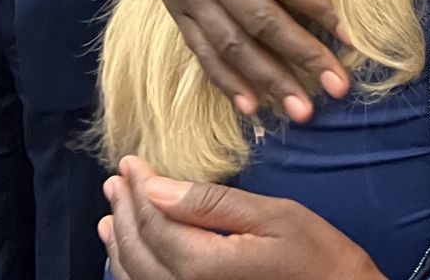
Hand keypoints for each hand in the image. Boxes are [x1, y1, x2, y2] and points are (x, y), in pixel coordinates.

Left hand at [100, 156, 384, 279]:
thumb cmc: (316, 257)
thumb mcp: (273, 217)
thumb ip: (211, 204)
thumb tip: (156, 187)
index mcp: (203, 265)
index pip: (155, 220)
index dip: (140, 188)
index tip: (132, 161)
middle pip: (138, 249)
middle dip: (125, 211)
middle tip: (118, 180)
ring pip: (135, 276)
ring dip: (120, 242)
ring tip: (113, 214)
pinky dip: (132, 271)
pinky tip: (129, 255)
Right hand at [120, 0, 349, 120]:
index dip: (318, 10)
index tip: (350, 37)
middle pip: (261, 20)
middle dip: (303, 57)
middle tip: (338, 88)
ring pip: (231, 44)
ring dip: (269, 80)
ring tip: (302, 110)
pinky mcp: (175, 10)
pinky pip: (200, 51)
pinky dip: (225, 80)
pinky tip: (250, 105)